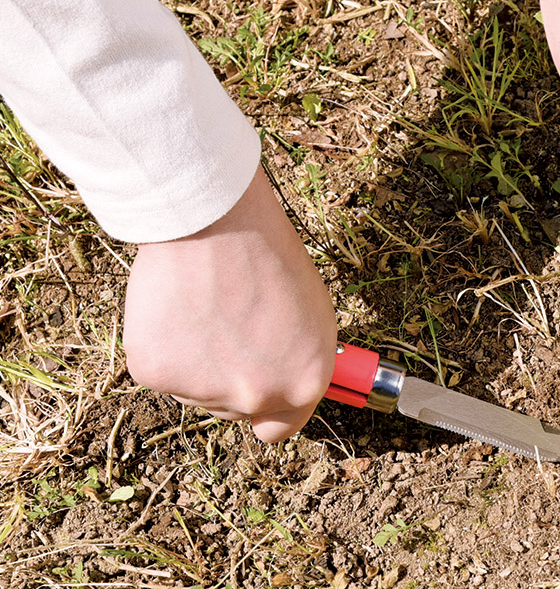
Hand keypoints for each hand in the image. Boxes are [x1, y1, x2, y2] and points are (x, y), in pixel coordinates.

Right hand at [123, 168, 337, 441]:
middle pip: (234, 409)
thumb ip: (298, 359)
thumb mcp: (313, 312)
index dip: (268, 406)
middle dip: (231, 376)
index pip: (280, 428)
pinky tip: (177, 305)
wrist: (217, 220)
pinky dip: (164, 344)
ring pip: (195, 389)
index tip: (257, 388)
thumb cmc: (269, 253)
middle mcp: (257, 396)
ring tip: (205, 304)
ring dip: (196, 359)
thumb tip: (283, 378)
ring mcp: (205, 391)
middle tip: (229, 323)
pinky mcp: (157, 373)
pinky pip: (161, 369)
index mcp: (304, 382)